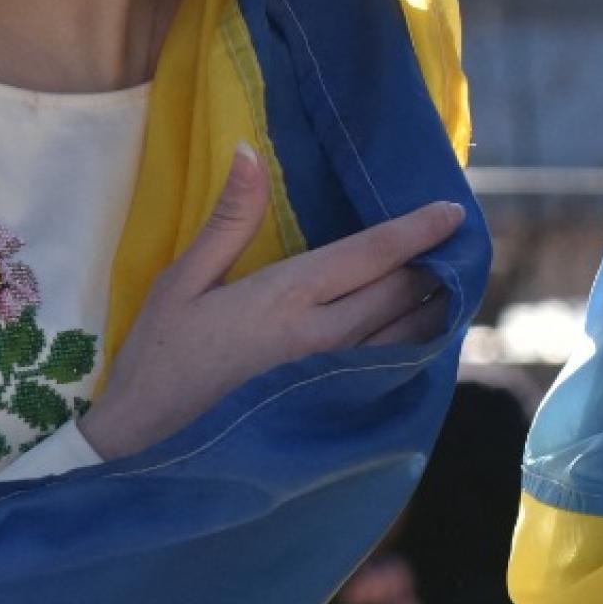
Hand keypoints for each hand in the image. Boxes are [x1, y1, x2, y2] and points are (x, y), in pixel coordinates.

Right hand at [79, 144, 459, 458]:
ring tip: (453, 283)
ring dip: (434, 308)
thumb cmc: (158, 361)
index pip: (370, 255)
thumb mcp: (182, 282)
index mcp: (286, 298)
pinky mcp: (334, 416)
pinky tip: (423, 338)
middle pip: (401, 293)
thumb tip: (248, 149)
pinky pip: (393, 376)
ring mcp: (334, 384)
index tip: (453, 211)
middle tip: (458, 243)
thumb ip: (228, 219)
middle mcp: (322, 340)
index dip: (416, 230)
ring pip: (407, 337)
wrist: (144, 453)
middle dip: (434, 265)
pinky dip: (416, 350)